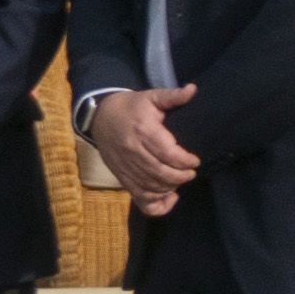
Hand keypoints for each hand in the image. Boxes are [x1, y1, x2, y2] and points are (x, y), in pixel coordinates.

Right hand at [89, 83, 201, 204]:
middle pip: (161, 173)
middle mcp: (132, 151)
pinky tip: (169, 197)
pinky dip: (157, 204)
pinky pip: (140, 198)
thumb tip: (193, 90)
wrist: (100, 116)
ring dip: (171, 187)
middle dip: (181, 176)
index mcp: (142, 131)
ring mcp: (125, 167)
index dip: (185, 161)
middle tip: (190, 172)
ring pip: (152, 187)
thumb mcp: (151, 97)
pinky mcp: (122, 177)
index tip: (195, 160)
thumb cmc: (131, 107)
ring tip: (179, 179)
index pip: (168, 153)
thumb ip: (172, 96)